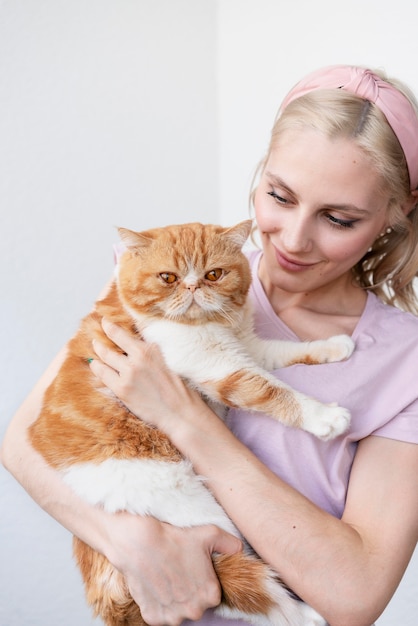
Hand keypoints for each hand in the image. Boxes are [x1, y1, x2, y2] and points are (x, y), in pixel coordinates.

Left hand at [89, 319, 200, 435]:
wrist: (179, 411)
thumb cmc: (178, 388)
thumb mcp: (167, 361)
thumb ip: (151, 352)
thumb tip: (137, 343)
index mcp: (149, 349)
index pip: (123, 334)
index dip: (110, 327)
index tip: (104, 322)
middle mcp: (137, 359)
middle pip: (111, 346)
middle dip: (101, 341)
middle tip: (95, 338)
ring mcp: (128, 374)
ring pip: (106, 358)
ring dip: (98, 352)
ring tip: (95, 348)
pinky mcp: (122, 389)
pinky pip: (103, 375)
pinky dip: (97, 368)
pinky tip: (95, 365)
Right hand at [104, 513, 242, 625]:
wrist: (141, 543)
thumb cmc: (176, 538)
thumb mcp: (209, 534)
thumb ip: (230, 544)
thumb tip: (240, 550)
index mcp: (210, 595)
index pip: (211, 593)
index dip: (201, 579)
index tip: (193, 568)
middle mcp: (194, 611)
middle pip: (194, 604)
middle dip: (189, 591)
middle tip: (179, 571)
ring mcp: (172, 616)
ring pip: (177, 611)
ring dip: (173, 600)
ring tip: (166, 577)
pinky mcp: (153, 618)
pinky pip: (159, 614)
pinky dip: (157, 603)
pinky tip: (156, 585)